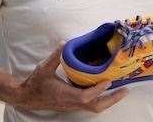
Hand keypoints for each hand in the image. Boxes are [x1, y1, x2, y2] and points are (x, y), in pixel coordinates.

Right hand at [12, 43, 128, 112]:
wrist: (26, 97)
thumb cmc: (35, 83)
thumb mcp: (43, 68)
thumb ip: (55, 56)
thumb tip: (64, 43)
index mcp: (65, 95)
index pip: (85, 96)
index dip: (97, 90)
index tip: (109, 82)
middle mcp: (71, 103)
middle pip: (95, 106)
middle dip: (111, 99)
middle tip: (125, 90)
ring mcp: (72, 105)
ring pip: (94, 107)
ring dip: (108, 100)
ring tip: (120, 91)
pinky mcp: (72, 104)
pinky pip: (90, 105)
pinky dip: (100, 98)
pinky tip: (105, 90)